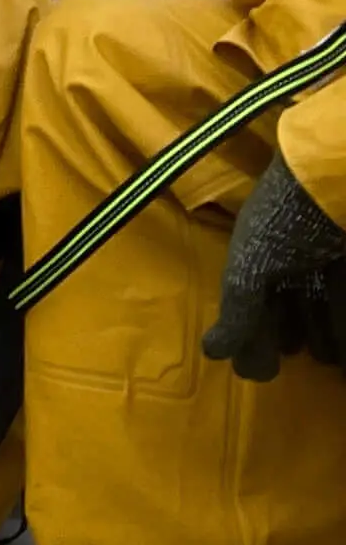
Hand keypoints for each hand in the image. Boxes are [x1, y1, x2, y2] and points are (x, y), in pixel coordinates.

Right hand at [204, 147, 345, 380]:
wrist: (339, 177)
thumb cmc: (288, 220)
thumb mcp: (252, 265)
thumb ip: (238, 310)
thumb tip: (212, 354)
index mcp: (258, 252)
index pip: (250, 299)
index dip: (252, 333)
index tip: (260, 368)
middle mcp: (293, 257)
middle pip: (290, 306)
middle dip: (289, 336)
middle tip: (294, 362)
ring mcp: (326, 261)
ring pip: (324, 307)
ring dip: (325, 336)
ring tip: (328, 358)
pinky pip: (344, 300)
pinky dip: (342, 323)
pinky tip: (342, 346)